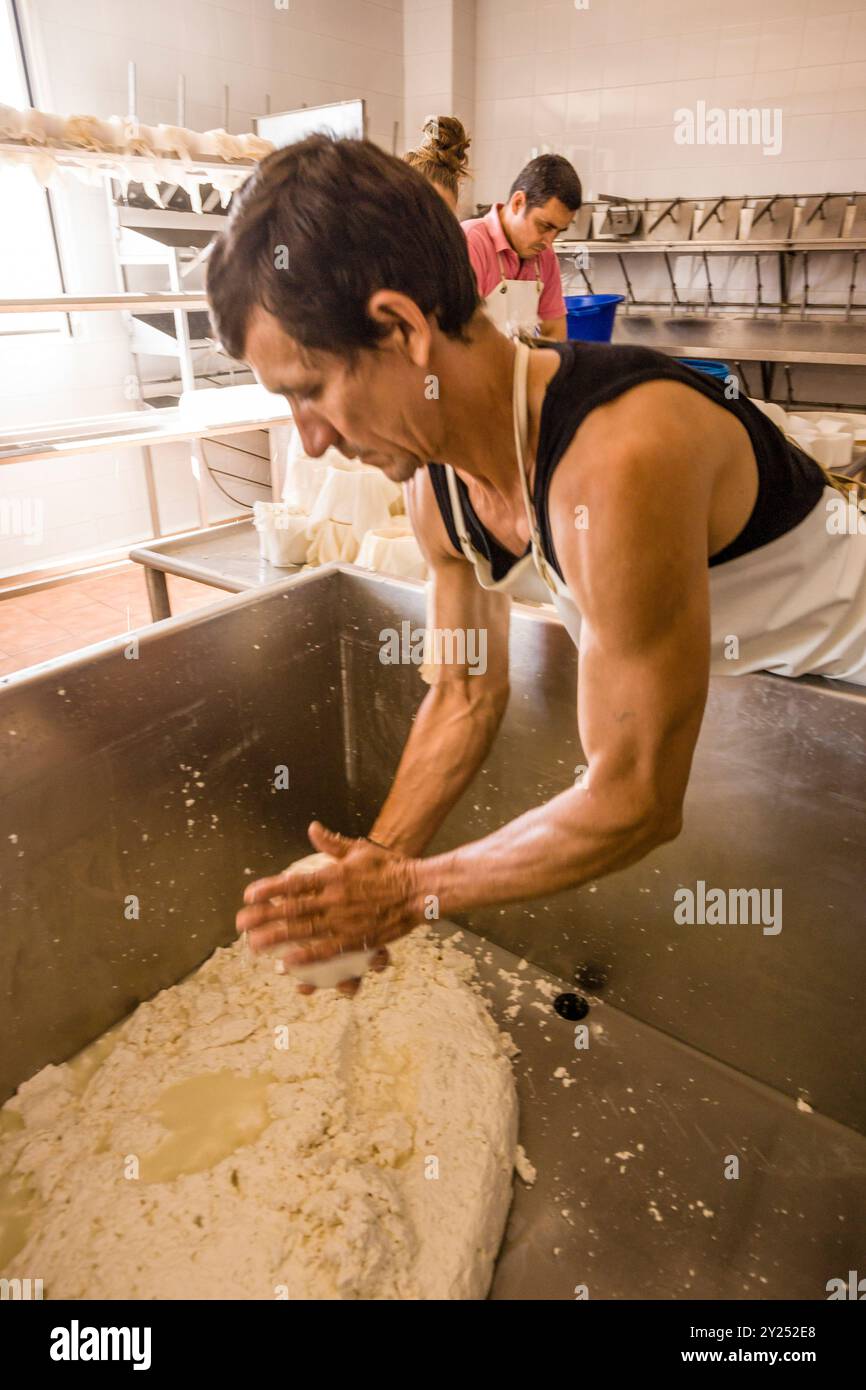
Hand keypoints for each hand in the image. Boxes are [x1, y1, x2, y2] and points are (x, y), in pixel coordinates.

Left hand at [236, 822, 422, 995]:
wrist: (420, 889)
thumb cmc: (392, 867)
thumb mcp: (361, 849)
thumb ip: (333, 842)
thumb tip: (313, 828)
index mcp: (333, 874)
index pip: (294, 882)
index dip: (269, 889)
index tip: (248, 895)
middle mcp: (334, 898)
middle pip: (291, 909)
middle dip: (263, 917)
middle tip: (240, 925)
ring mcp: (345, 920)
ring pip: (304, 931)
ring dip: (276, 938)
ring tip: (254, 945)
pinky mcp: (358, 938)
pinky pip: (328, 950)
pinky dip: (307, 956)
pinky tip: (288, 963)